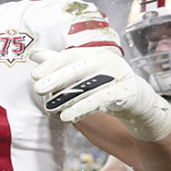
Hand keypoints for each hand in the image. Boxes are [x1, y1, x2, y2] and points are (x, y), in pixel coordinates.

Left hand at [32, 48, 170, 140]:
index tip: (34, 75)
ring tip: (50, 109)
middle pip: (78, 69)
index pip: (70, 56)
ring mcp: (119, 75)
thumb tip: (34, 54)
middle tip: (38, 89)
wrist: (135, 99)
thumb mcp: (82, 72)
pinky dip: (81, 108)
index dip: (52, 65)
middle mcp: (108, 60)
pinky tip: (67, 117)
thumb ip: (59, 64)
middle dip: (56, 79)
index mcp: (95, 53)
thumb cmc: (102, 84)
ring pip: (88, 87)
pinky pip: (100, 100)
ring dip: (66, 99)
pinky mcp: (126, 91)